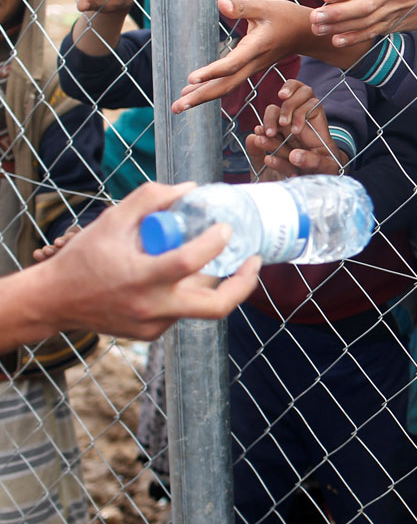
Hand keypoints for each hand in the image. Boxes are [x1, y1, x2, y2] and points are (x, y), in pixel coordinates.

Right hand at [36, 182, 259, 339]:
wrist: (54, 301)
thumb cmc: (83, 258)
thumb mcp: (111, 221)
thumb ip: (150, 199)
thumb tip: (190, 189)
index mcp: (140, 278)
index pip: (189, 263)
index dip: (214, 243)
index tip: (225, 227)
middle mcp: (152, 308)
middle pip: (216, 306)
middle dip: (244, 283)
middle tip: (255, 258)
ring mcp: (155, 325)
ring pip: (200, 305)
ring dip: (211, 281)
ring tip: (210, 256)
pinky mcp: (152, 335)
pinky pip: (183, 311)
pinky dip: (188, 291)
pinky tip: (179, 275)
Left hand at [174, 0, 311, 111]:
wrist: (305, 34)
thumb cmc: (286, 16)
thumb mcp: (265, 7)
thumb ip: (242, 7)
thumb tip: (220, 2)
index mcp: (256, 48)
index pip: (232, 64)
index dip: (212, 71)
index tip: (191, 77)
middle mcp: (253, 63)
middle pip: (226, 85)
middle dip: (201, 97)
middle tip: (176, 107)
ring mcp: (251, 68)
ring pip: (226, 87)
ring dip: (202, 97)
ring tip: (178, 105)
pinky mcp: (249, 68)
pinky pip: (229, 82)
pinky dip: (211, 89)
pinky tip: (194, 91)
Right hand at [246, 80, 347, 177]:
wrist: (315, 178)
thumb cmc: (326, 168)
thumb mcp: (327, 167)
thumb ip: (314, 161)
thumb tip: (294, 156)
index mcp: (317, 125)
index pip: (311, 103)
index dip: (301, 112)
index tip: (295, 131)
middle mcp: (299, 122)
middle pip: (290, 100)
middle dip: (285, 109)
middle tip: (282, 124)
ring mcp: (284, 129)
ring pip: (274, 113)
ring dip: (269, 121)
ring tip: (266, 136)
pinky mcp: (272, 140)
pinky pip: (263, 132)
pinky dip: (259, 135)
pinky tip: (258, 140)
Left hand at [314, 0, 416, 43]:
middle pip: (362, 6)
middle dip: (337, 13)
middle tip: (315, 17)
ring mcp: (393, 11)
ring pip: (365, 21)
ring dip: (341, 27)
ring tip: (319, 29)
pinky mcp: (394, 25)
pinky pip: (373, 32)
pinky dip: (355, 38)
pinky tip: (338, 40)